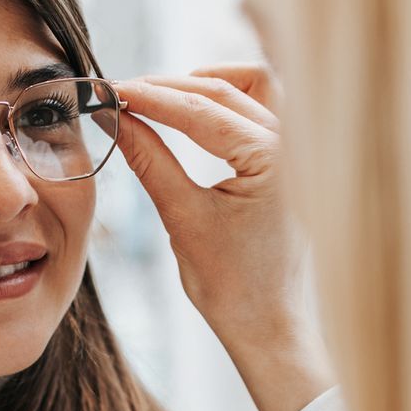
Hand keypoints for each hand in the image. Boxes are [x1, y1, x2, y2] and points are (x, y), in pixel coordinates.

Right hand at [114, 66, 334, 410]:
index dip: (150, 97)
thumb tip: (115, 119)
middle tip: (121, 96)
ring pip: (253, 86)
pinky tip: (195, 113)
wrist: (271, 326)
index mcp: (274, 160)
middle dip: (169, 88)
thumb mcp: (183, 218)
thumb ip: (150, 160)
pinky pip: (264, 108)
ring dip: (206, 84)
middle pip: (225, 89)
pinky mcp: (293, 160)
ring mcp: (299, 150)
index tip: (110, 91)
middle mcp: (295, 146)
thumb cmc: (235, 288)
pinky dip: (230, 100)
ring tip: (159, 99)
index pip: (202, 110)